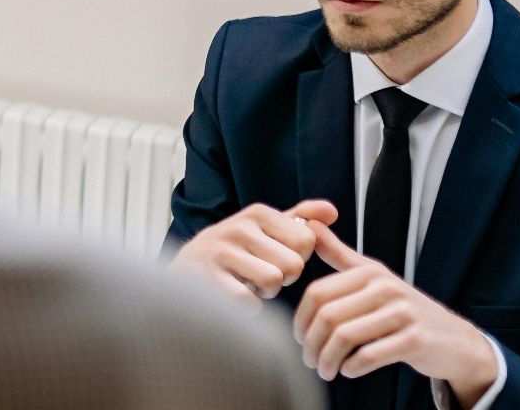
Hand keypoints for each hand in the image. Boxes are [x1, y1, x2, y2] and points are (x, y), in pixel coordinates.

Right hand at [171, 199, 338, 308]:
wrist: (187, 269)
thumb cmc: (235, 250)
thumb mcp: (265, 228)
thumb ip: (300, 219)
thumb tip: (332, 212)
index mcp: (257, 213)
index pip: (307, 240)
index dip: (298, 257)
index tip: (277, 257)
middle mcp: (238, 227)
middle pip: (293, 264)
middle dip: (283, 277)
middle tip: (261, 273)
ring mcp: (220, 253)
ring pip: (273, 282)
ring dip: (266, 292)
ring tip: (248, 283)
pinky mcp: (208, 280)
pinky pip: (250, 303)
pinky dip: (248, 307)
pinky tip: (234, 295)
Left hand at [295, 222, 497, 403]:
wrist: (455, 340)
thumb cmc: (405, 310)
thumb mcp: (374, 277)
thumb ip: (340, 255)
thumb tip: (309, 224)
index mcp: (369, 272)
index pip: (318, 293)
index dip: (301, 320)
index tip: (299, 339)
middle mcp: (385, 288)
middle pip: (328, 316)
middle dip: (312, 344)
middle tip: (309, 360)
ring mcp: (402, 313)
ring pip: (345, 337)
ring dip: (328, 359)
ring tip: (325, 370)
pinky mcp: (415, 340)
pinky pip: (369, 355)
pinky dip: (351, 367)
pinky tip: (348, 371)